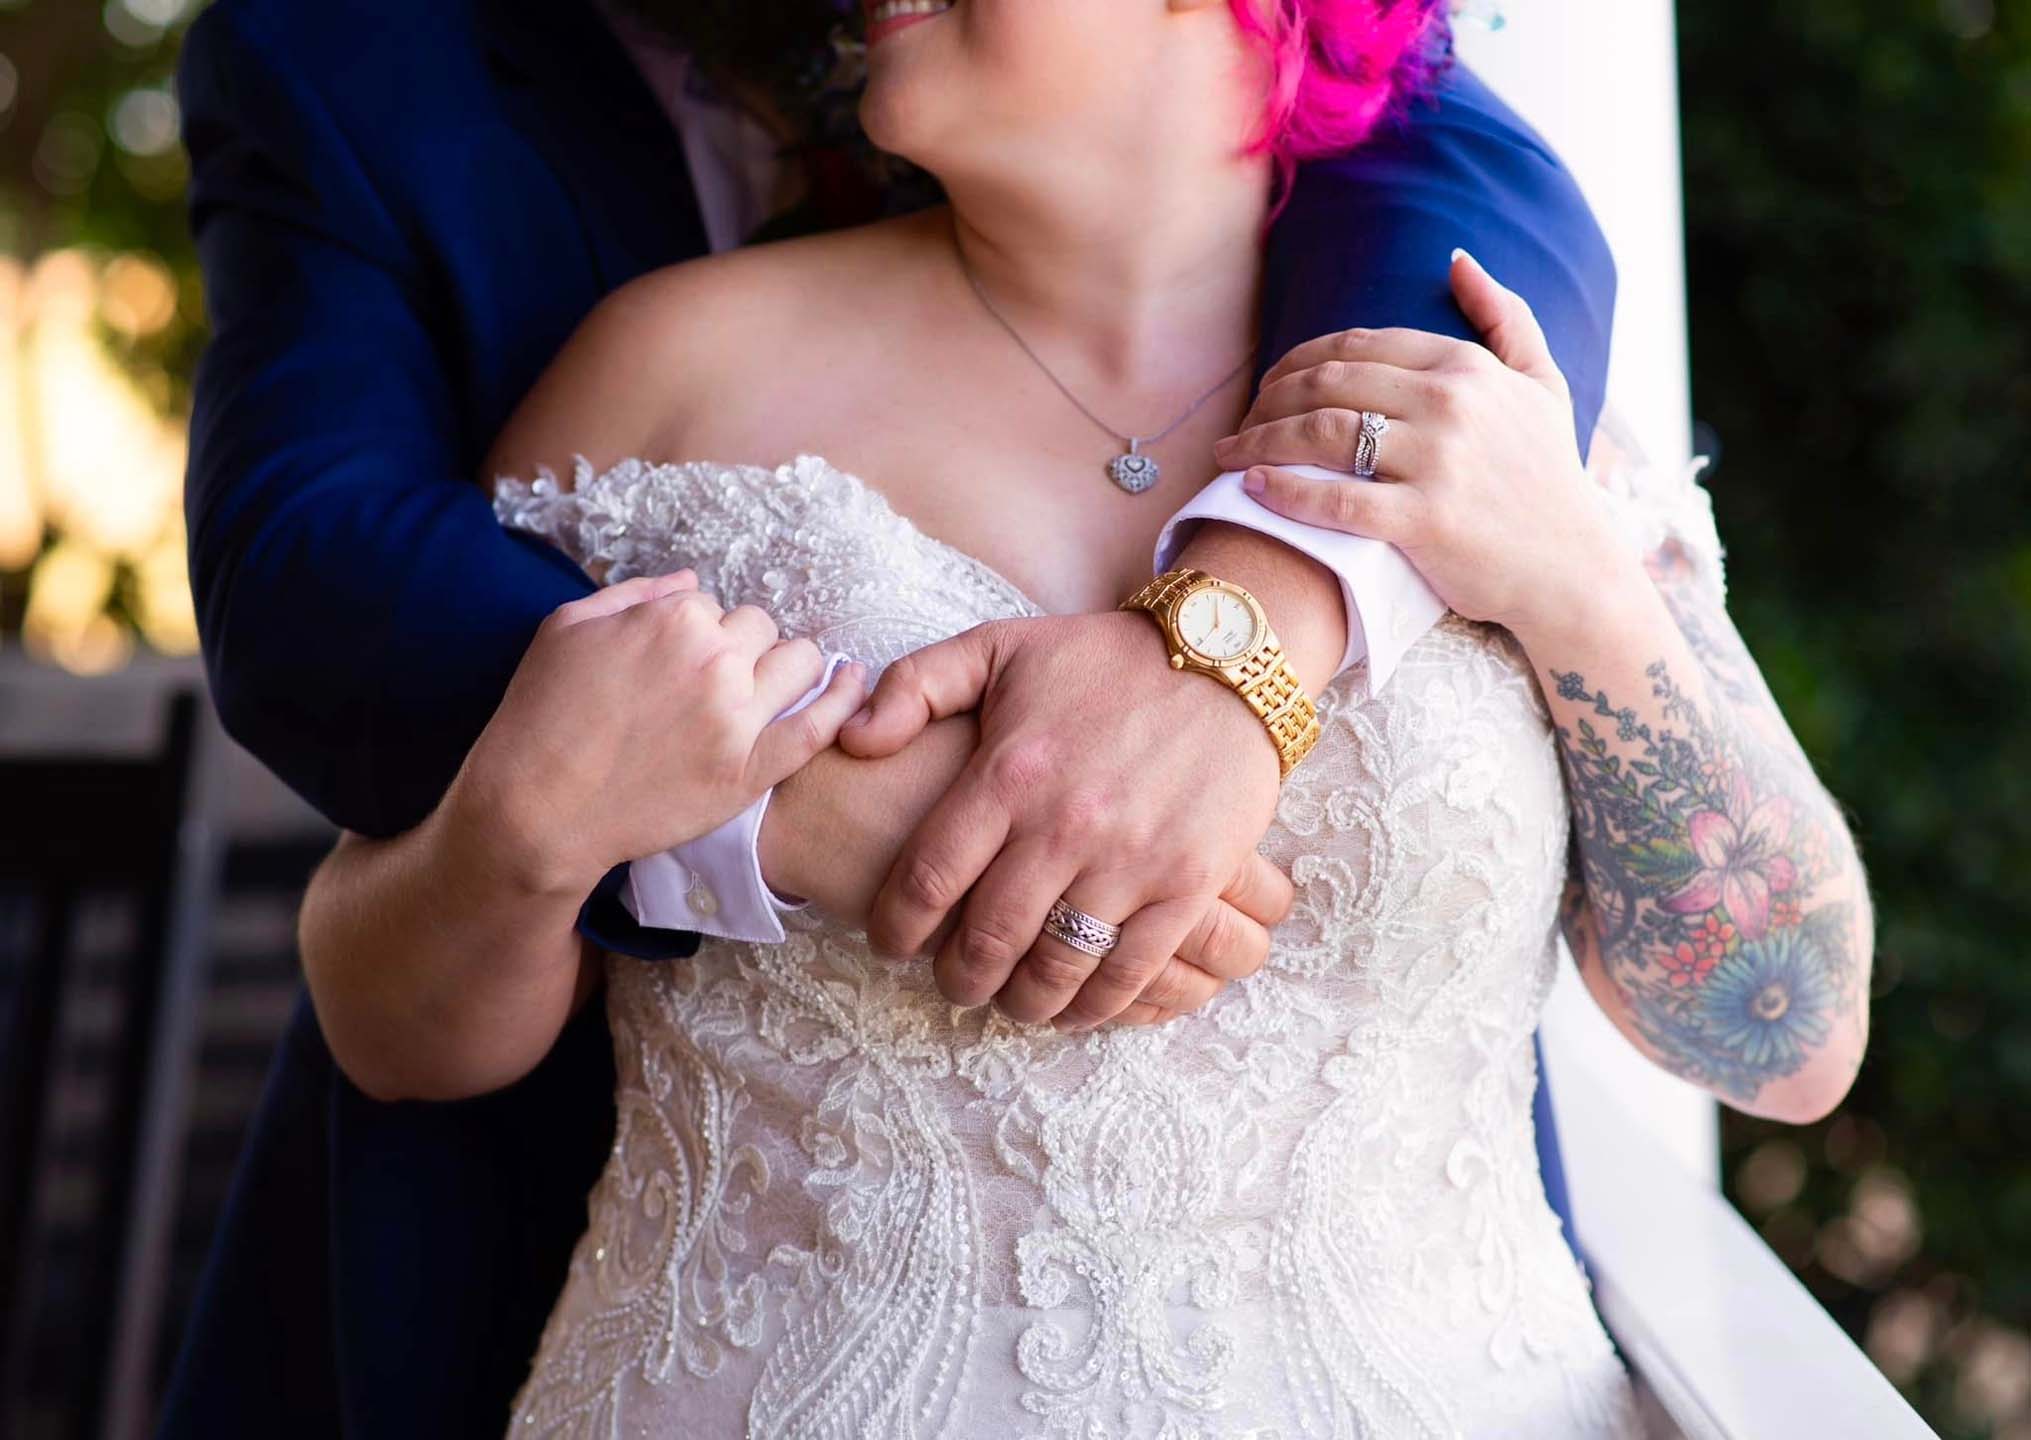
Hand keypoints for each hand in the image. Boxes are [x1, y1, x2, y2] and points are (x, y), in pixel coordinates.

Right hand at [450, 571, 865, 895]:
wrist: (537, 809)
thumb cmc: (540, 716)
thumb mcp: (567, 627)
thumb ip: (636, 594)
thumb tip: (691, 583)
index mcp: (674, 618)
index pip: (714, 605)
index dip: (695, 633)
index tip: (674, 663)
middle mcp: (716, 660)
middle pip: (761, 629)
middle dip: (739, 648)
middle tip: (707, 684)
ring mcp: (739, 718)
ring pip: (801, 663)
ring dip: (786, 667)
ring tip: (763, 689)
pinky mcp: (751, 771)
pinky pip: (819, 726)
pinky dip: (844, 701)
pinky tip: (853, 684)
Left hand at [836, 611, 1293, 1028]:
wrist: (1224, 659)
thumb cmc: (1101, 659)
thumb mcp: (997, 647)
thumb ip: (914, 686)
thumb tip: (852, 741)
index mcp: (1008, 773)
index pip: (927, 881)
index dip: (896, 928)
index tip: (893, 943)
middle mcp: (1064, 825)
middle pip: (987, 939)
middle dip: (958, 977)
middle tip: (953, 983)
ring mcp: (1130, 860)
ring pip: (1056, 966)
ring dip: (1023, 1001)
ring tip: (1011, 999)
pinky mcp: (1188, 884)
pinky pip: (1130, 970)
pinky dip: (1094, 1004)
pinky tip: (1075, 1007)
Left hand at [1210, 250, 1636, 638]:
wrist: (1572, 570)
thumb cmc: (1550, 478)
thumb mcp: (1543, 384)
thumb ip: (1505, 316)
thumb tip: (1459, 259)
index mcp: (1466, 367)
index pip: (1355, 346)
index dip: (1297, 361)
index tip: (1267, 385)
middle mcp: (1450, 405)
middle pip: (1326, 383)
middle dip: (1267, 399)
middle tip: (1238, 420)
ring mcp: (1437, 463)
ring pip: (1320, 433)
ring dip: (1258, 440)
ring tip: (1227, 453)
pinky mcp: (1424, 522)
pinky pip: (1334, 499)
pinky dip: (1283, 490)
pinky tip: (1250, 486)